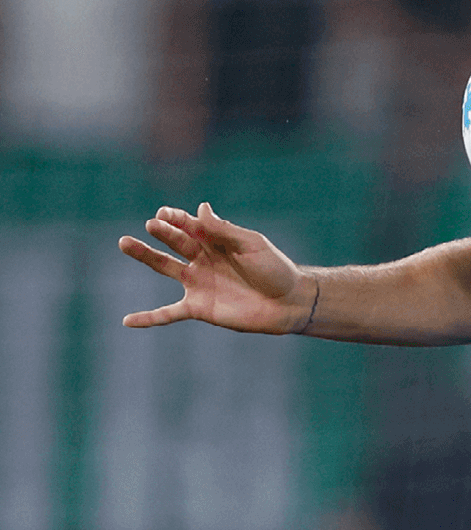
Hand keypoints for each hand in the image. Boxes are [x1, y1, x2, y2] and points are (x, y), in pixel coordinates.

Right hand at [118, 203, 311, 332]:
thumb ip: (224, 230)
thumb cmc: (274, 269)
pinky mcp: (199, 307)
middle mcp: (203, 259)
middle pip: (175, 242)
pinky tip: (127, 321)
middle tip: (149, 224)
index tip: (163, 213)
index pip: (190, 225)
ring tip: (124, 242)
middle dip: (161, 232)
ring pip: (165, 267)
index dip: (176, 218)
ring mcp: (198, 283)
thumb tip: (200, 208)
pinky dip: (149, 318)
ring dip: (145, 255)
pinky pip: (169, 313)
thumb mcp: (251, 245)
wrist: (288, 302)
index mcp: (216, 240)